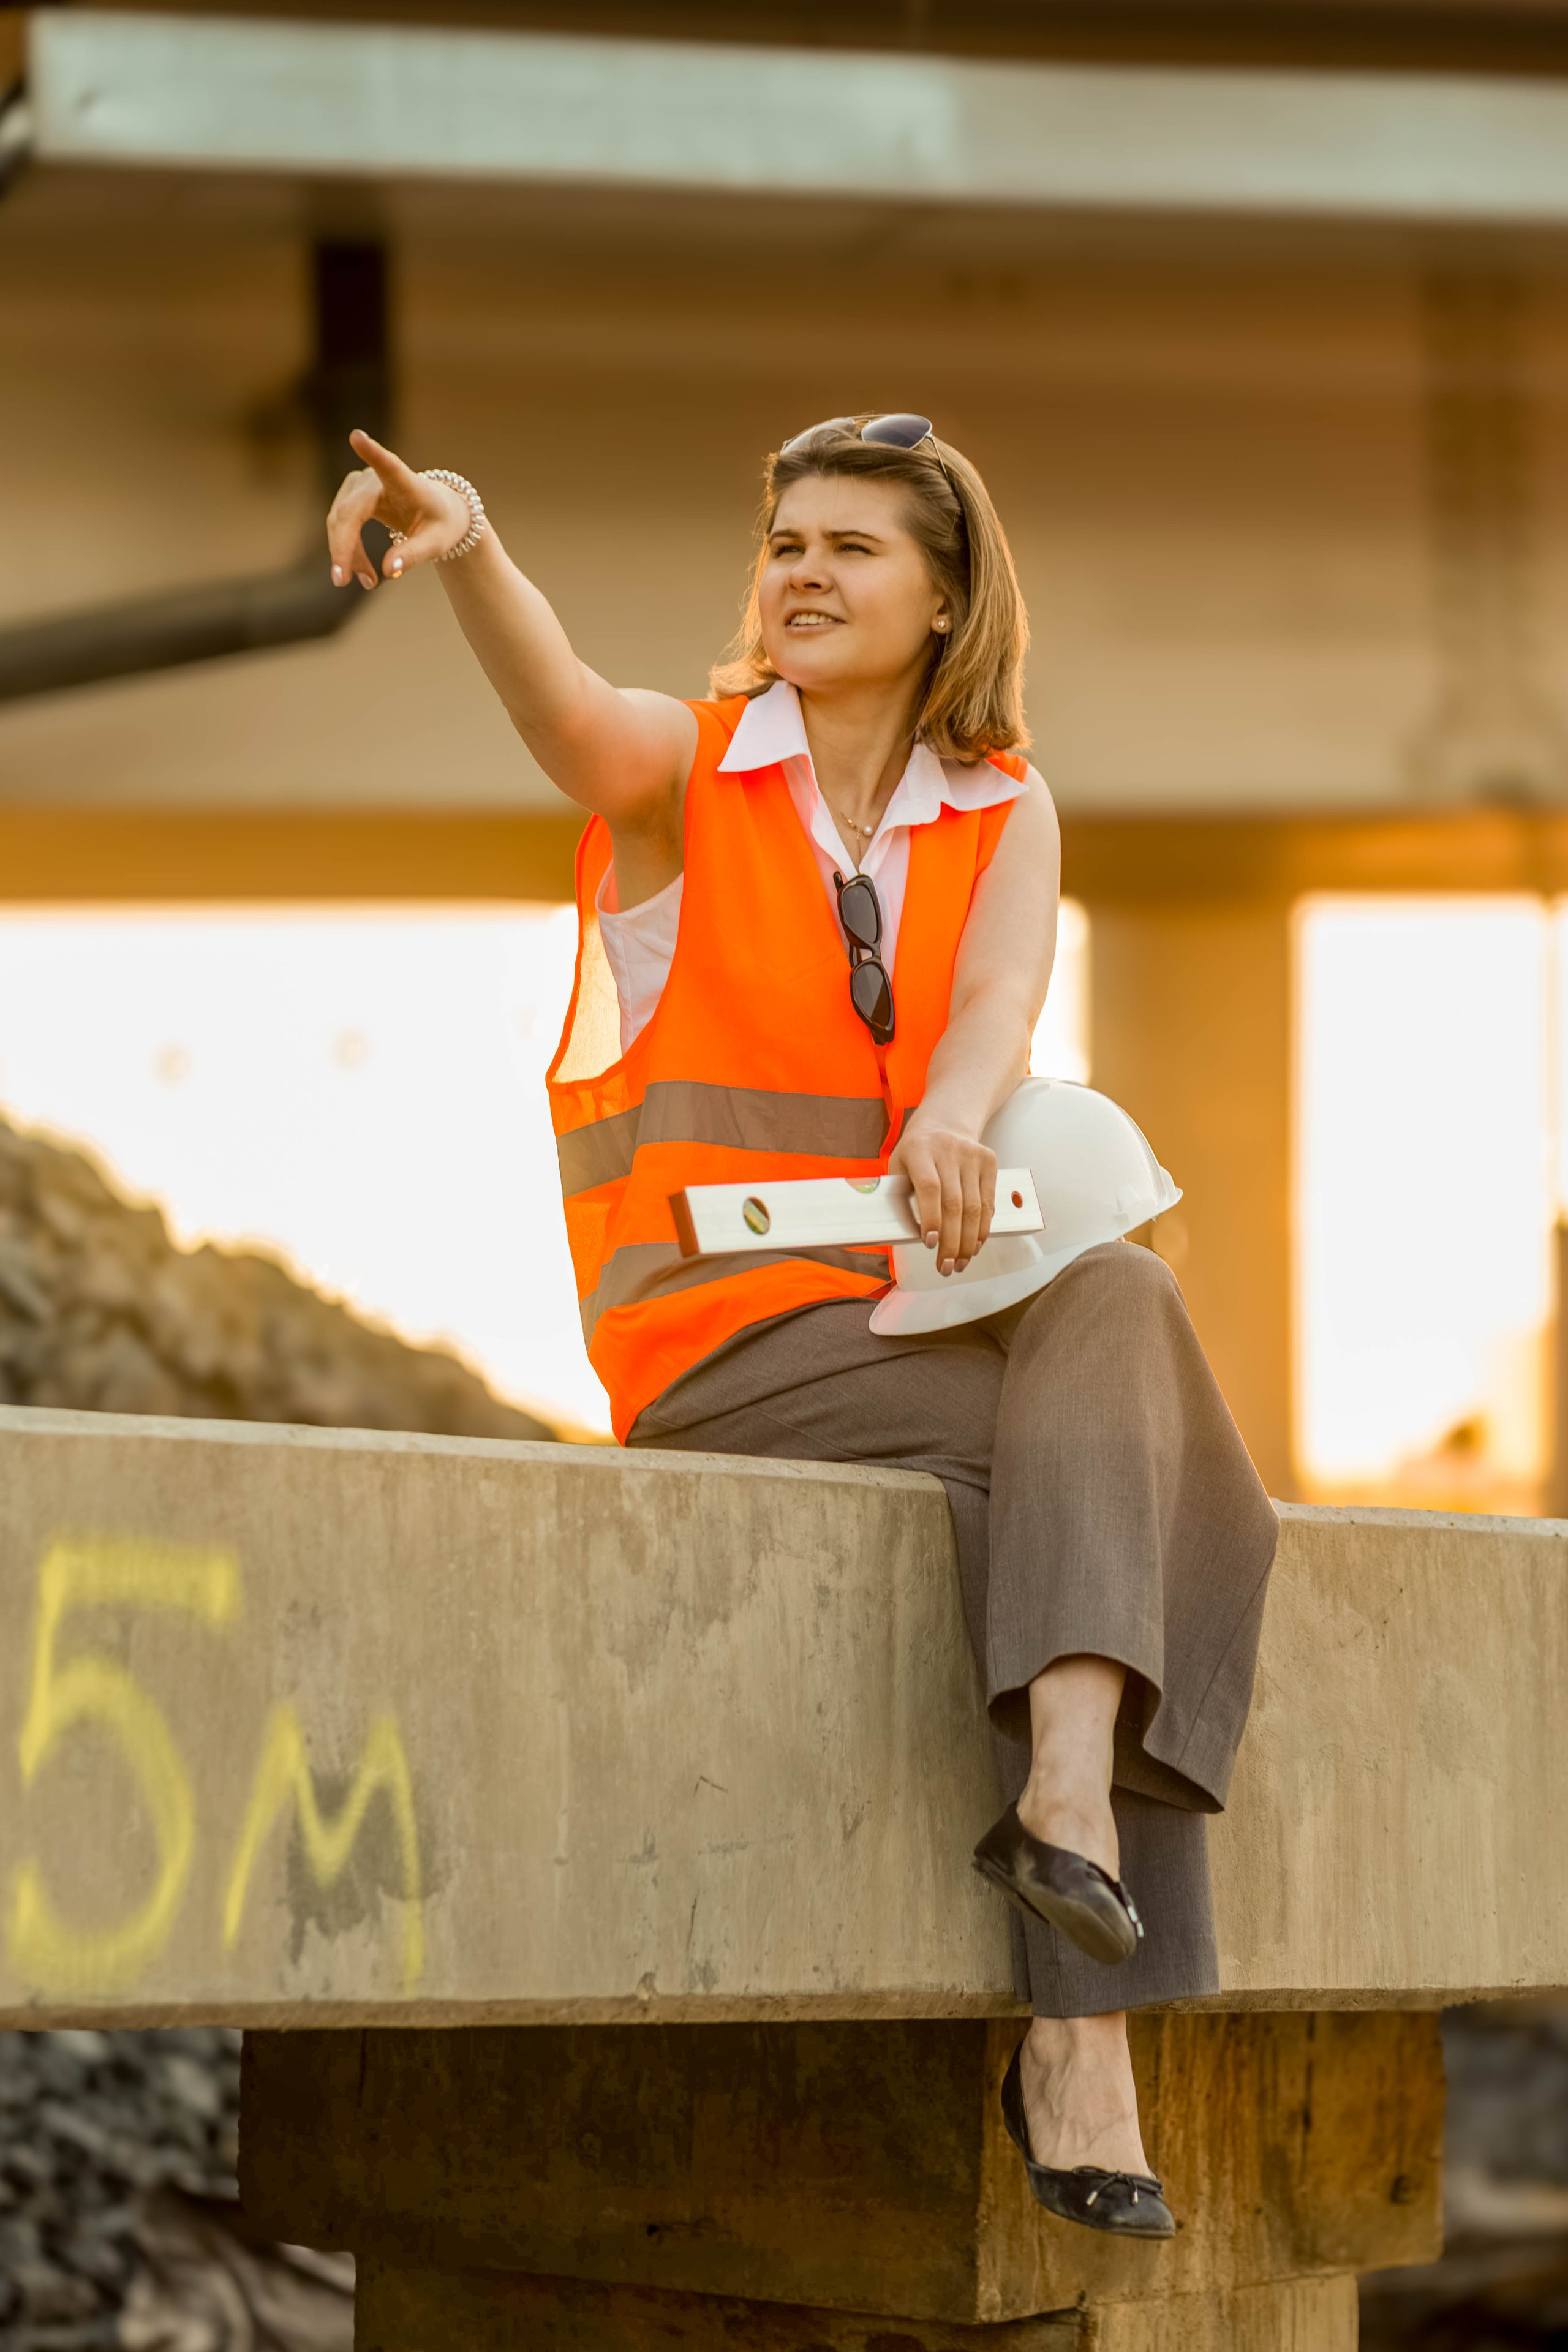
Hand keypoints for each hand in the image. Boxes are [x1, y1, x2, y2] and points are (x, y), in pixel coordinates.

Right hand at [326, 430, 471, 589]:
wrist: (439, 513)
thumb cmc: (442, 524)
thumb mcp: (436, 543)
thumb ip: (413, 554)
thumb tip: (388, 570)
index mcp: (405, 482)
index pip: (388, 465)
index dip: (372, 452)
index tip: (357, 437)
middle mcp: (376, 479)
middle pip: (349, 512)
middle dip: (342, 547)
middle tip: (341, 581)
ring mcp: (360, 485)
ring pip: (340, 522)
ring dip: (348, 555)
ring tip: (369, 582)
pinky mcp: (351, 496)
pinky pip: (341, 526)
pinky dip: (348, 552)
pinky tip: (364, 574)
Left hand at [888, 1124, 996, 1275]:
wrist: (945, 1123)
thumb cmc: (916, 1153)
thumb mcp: (899, 1167)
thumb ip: (900, 1196)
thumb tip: (902, 1235)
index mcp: (919, 1150)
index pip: (929, 1188)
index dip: (931, 1218)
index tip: (930, 1244)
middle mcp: (948, 1150)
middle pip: (954, 1203)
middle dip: (951, 1241)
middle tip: (945, 1266)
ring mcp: (971, 1155)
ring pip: (974, 1207)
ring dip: (967, 1241)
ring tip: (959, 1262)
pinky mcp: (989, 1162)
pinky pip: (988, 1202)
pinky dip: (982, 1228)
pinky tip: (973, 1245)